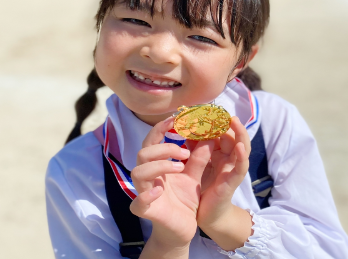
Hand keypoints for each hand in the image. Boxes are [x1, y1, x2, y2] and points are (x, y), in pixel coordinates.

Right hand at [129, 117, 213, 251]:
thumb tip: (209, 136)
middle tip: (185, 152)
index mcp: (157, 165)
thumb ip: (199, 158)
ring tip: (180, 168)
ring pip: (138, 171)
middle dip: (164, 147)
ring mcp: (144, 193)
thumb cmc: (184, 200)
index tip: (175, 119)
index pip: (152, 141)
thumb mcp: (195, 176)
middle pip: (143, 152)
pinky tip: (160, 190)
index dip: (160, 128)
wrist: (183, 228)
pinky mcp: (147, 211)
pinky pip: (138, 202)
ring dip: (160, 165)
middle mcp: (148, 177)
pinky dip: (147, 195)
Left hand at [197, 117, 252, 249]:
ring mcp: (234, 167)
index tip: (208, 108)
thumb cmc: (201, 187)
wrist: (205, 213)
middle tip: (221, 110)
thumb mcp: (196, 162)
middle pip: (234, 134)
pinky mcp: (234, 180)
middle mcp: (230, 157)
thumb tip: (186, 127)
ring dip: (240, 133)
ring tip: (235, 121)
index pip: (222, 130)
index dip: (217, 119)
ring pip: (242, 146)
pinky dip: (242, 156)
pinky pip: (241, 166)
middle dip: (228, 122)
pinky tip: (240, 147)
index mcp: (221, 151)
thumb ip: (194, 147)